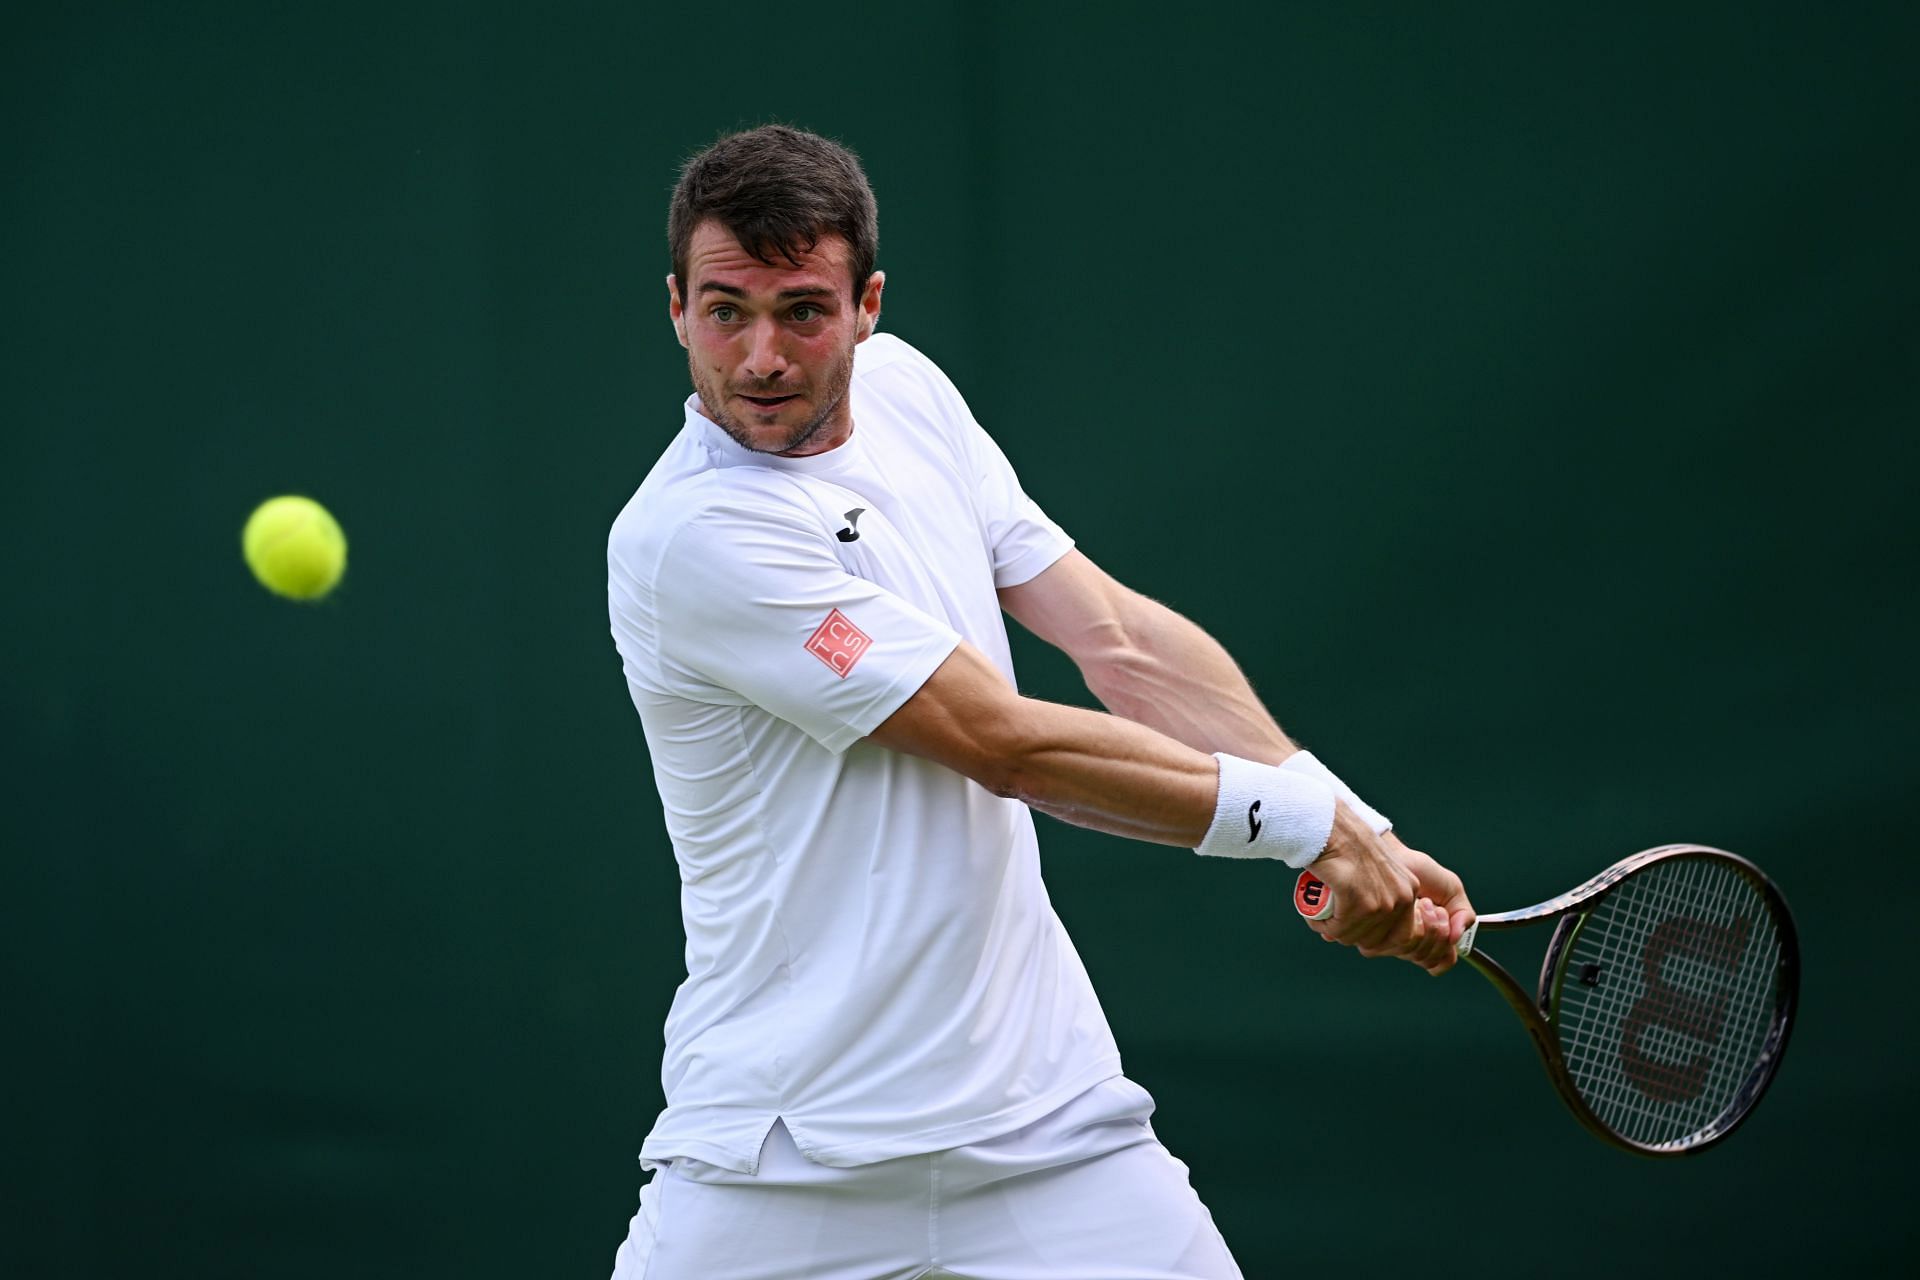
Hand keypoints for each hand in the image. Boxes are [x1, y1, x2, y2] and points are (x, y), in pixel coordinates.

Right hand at [1305, 805, 1454, 972]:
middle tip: (1331, 921)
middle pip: (1374, 941)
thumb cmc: (1347, 846)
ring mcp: (1381, 902)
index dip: (1371, 937)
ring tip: (1321, 915)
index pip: (1399, 937)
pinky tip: (1314, 914)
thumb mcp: (1380, 870)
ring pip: (1353, 937)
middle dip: (1350, 936)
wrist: (1331, 826)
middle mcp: (1401, 898)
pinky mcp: (1358, 902)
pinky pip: (1337, 930)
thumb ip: (1385, 894)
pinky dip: (1322, 925)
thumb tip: (1376, 936)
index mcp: (1410, 891)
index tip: (1352, 927)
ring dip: (1332, 931)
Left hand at [1381, 834, 1475, 972]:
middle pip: (1430, 959)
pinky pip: (1401, 946)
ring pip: (1418, 955)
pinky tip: (1410, 907)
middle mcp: (1410, 943)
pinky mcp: (1378, 936)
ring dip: (1428, 926)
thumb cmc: (1420, 872)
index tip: (1446, 920)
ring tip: (1421, 903)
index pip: (1442, 961)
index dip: (1446, 947)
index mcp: (1429, 938)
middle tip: (1435, 907)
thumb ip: (1464, 914)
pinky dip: (1414, 925)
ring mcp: (1393, 941)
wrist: (1396, 858)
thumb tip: (1457, 937)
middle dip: (1439, 931)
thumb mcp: (1452, 891)